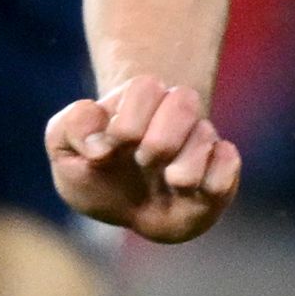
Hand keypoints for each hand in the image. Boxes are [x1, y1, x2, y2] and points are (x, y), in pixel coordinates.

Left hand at [45, 73, 239, 243]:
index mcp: (140, 103)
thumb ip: (68, 129)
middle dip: (158, 140)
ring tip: (169, 183)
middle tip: (143, 163)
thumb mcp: (65, 151)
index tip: (111, 150)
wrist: (127, 209)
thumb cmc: (97, 172)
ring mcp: (201, 145)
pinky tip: (192, 194)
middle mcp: (176, 118)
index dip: (127, 122)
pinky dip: (213, 181)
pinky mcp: (221, 175)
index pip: (146, 87)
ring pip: (206, 136)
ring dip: (182, 168)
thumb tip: (99, 147)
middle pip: (184, 99)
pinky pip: (229, 165)